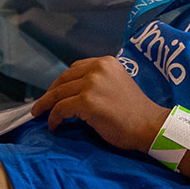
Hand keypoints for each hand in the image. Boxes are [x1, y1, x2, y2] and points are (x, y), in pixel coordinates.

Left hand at [33, 57, 167, 152]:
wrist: (149, 125)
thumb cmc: (135, 111)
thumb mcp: (116, 84)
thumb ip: (98, 82)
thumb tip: (72, 92)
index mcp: (106, 62)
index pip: (75, 69)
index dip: (61, 82)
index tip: (53, 93)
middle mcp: (98, 69)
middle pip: (64, 79)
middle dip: (50, 93)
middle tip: (41, 106)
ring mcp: (92, 84)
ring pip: (59, 94)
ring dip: (47, 106)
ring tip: (40, 115)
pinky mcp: (87, 101)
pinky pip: (61, 109)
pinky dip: (54, 118)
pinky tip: (55, 126)